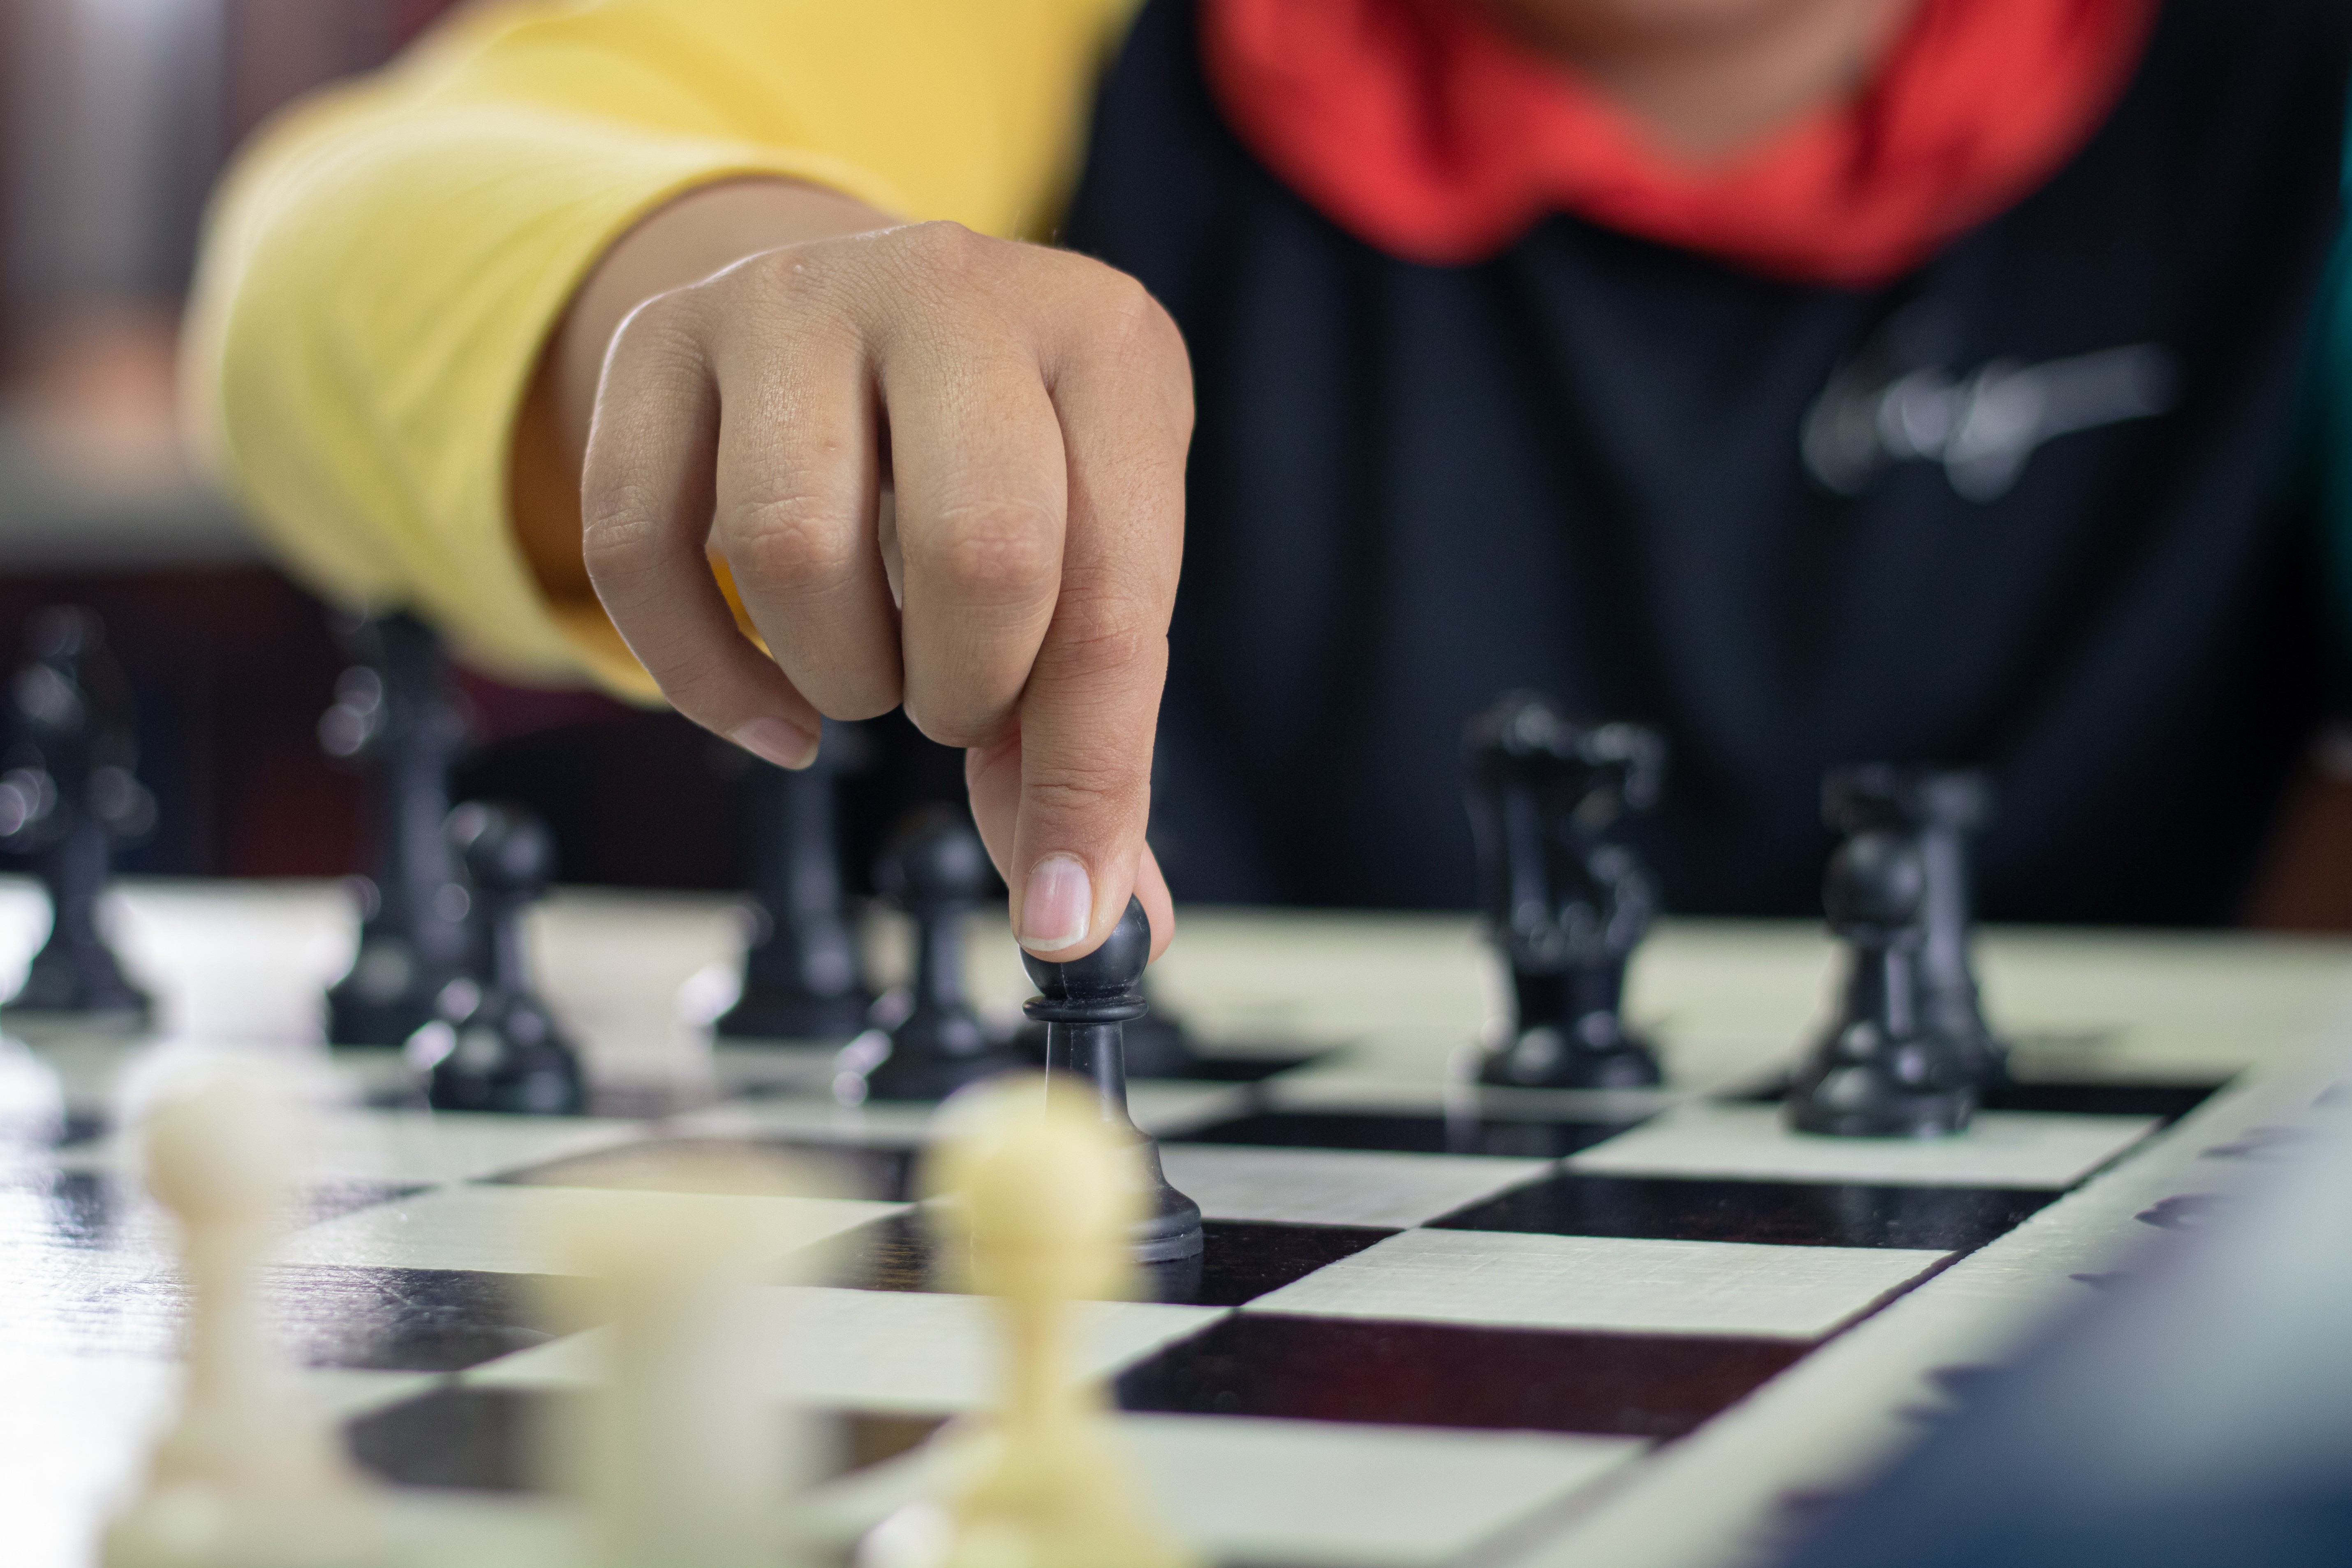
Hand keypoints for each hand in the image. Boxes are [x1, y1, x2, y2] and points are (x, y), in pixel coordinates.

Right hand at [563, 188, 1190, 959]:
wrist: (860, 324)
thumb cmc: (1005, 472)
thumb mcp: (1080, 569)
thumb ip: (1085, 739)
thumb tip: (1087, 922)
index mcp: (1107, 347)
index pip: (1109, 597)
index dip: (1086, 778)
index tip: (1061, 913)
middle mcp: (957, 287)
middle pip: (972, 554)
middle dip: (961, 694)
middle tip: (954, 705)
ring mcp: (795, 294)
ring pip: (786, 549)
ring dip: (836, 674)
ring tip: (870, 662)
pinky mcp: (660, 339)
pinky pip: (637, 551)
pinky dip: (700, 677)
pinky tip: (771, 708)